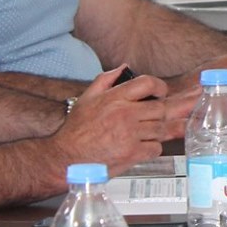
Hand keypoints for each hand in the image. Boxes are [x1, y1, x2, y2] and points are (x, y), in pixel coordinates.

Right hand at [54, 67, 168, 171]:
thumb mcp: (86, 98)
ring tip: (143, 135)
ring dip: (156, 132)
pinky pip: (156, 148)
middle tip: (151, 119)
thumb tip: (124, 68)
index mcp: (115, 98)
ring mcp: (130, 134)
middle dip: (159, 114)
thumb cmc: (75, 131)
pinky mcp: (132, 153)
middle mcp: (124, 114)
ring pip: (160, 129)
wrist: (66, 158)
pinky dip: (152, 149)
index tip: (160, 94)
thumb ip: (106, 79)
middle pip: (160, 108)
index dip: (159, 87)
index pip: (148, 83)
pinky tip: (140, 148)